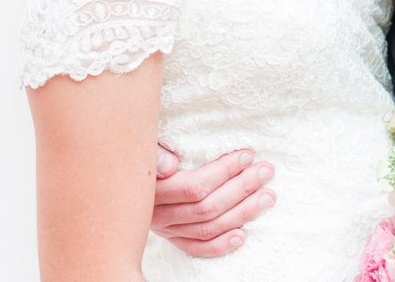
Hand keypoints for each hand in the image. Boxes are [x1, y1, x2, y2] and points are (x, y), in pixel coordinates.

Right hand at [152, 146, 276, 257]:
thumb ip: (157, 152)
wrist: (127, 179)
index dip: (223, 172)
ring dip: (242, 213)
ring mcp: (166, 230)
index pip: (194, 187)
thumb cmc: (144, 155)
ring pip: (208, 229)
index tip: (247, 156)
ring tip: (267, 196)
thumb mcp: (146, 146)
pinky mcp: (174, 240)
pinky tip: (243, 235)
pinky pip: (198, 249)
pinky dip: (221, 245)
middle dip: (241, 189)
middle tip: (266, 171)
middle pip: (206, 208)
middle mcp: (158, 215)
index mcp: (152, 190)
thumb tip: (169, 165)